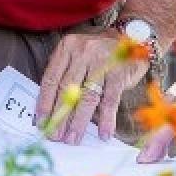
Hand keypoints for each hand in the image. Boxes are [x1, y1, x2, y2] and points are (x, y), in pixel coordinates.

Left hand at [37, 30, 150, 144]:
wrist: (135, 36)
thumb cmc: (101, 50)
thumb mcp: (78, 53)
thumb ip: (66, 74)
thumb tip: (53, 108)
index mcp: (67, 47)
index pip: (51, 78)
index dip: (44, 102)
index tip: (40, 122)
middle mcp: (83, 52)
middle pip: (67, 90)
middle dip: (60, 116)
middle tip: (55, 136)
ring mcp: (102, 62)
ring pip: (87, 97)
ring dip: (79, 121)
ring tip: (73, 139)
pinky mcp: (120, 72)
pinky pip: (110, 99)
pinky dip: (106, 119)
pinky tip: (103, 133)